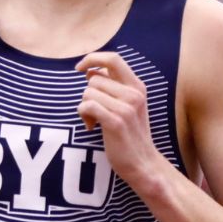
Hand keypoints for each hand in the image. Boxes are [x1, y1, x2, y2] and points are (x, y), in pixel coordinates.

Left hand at [74, 52, 163, 184]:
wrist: (143, 163)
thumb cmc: (131, 133)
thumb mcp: (128, 105)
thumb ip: (113, 86)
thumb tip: (90, 70)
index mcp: (137, 86)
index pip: (113, 58)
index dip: (93, 58)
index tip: (79, 68)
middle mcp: (134, 94)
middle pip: (94, 79)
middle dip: (87, 95)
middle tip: (94, 112)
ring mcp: (127, 108)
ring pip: (88, 93)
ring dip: (85, 108)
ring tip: (95, 121)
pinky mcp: (116, 122)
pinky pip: (87, 106)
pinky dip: (83, 116)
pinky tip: (91, 127)